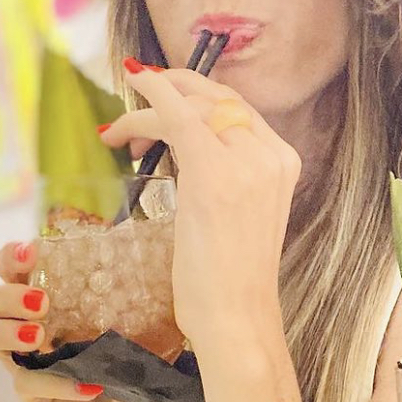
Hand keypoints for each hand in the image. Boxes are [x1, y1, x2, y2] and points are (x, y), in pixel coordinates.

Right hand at [0, 240, 120, 401]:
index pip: (5, 266)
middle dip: (6, 297)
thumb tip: (135, 254)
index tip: (32, 254)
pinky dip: (58, 383)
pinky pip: (26, 384)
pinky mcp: (28, 391)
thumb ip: (109, 288)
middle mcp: (13, 322)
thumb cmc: (111, 344)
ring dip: (6, 332)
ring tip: (38, 336)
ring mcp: (16, 357)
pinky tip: (88, 385)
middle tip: (42, 303)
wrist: (121, 395)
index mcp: (32, 294)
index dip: (11, 257)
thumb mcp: (114, 312)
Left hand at [100, 65, 298, 357]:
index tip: (163, 105)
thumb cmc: (230, 279)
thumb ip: (228, 176)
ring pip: (193, 106)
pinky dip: (152, 95)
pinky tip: (133, 84)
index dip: (197, 96)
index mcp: (283, 162)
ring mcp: (246, 162)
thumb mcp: (240, 215)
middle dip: (173, 90)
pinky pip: (179, 115)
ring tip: (119, 133)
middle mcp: (271, 155)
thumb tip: (187, 150)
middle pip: (218, 97)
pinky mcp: (213, 174)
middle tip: (136, 104)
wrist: (236, 317)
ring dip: (150, 107)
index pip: (238, 109)